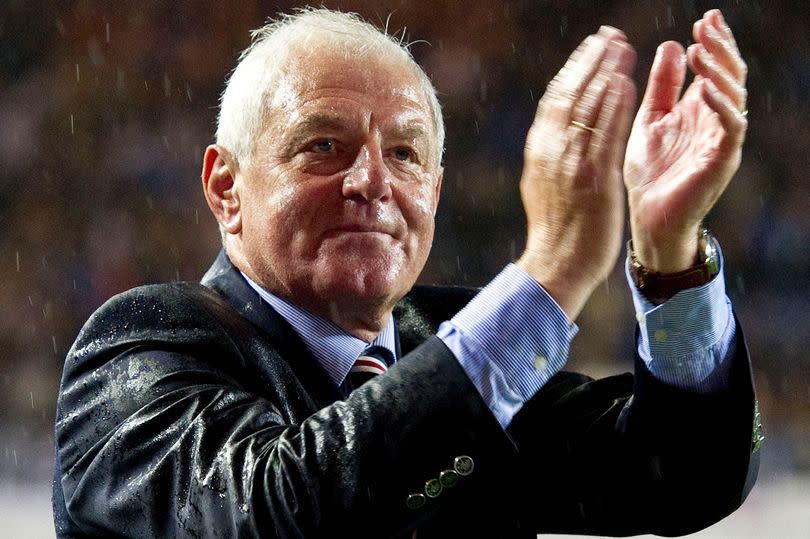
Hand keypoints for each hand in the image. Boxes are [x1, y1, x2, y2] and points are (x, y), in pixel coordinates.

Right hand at [516, 26, 636, 319]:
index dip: (573, 70)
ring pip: (587, 108)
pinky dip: (614, 105)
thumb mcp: (543, 185)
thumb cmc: (555, 230)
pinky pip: (605, 134)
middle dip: (590, 60)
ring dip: (606, 73)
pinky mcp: (594, 179)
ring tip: (622, 47)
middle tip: (608, 35)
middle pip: (570, 94)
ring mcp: (572, 164)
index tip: (590, 49)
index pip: (555, 100)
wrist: (556, 264)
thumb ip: (552, 156)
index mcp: (539, 152)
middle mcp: (551, 152)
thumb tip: (558, 132)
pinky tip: (627, 83)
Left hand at [624, 9, 747, 271]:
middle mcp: (716, 122)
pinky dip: (720, 105)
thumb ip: (662, 86)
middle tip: (706, 25)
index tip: (703, 18)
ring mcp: (721, 140)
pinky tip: (705, 87)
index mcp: (699, 111)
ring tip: (700, 49)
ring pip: (733, 97)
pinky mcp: (721, 160)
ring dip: (717, 71)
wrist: (648, 218)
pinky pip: (730, 127)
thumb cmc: (650, 173)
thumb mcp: (651, 120)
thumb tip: (672, 44)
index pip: (714, 69)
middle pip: (729, 76)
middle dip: (719, 48)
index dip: (713, 43)